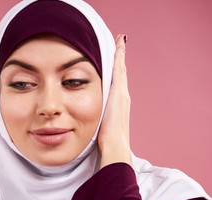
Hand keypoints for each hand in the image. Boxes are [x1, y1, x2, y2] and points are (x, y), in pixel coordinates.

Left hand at [98, 34, 131, 168]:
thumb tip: (90, 120)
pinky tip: (118, 46)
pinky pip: (119, 70)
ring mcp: (122, 93)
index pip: (117, 82)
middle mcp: (123, 95)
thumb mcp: (102, 124)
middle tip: (120, 41)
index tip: (115, 57)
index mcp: (118, 103)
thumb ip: (99, 118)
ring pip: (121, 69)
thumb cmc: (108, 139)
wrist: (115, 144)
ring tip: (120, 41)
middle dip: (120, 57)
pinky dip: (119, 58)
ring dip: (120, 55)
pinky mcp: (119, 92)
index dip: (116, 69)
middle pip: (121, 72)